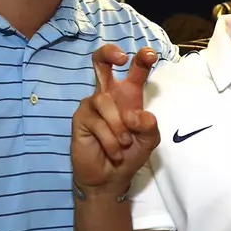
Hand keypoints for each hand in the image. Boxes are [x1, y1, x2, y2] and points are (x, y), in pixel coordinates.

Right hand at [71, 45, 160, 195]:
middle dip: (109, 53)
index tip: (150, 54)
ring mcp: (92, 105)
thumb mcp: (149, 140)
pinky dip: (110, 140)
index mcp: (129, 95)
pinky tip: (114, 152)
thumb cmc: (130, 154)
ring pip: (105, 100)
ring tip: (124, 144)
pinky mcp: (81, 118)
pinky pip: (97, 122)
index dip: (142, 58)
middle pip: (101, 62)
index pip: (135, 70)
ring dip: (119, 127)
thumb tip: (136, 114)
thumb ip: (149, 126)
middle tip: (121, 58)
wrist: (111, 178)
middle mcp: (108, 94)